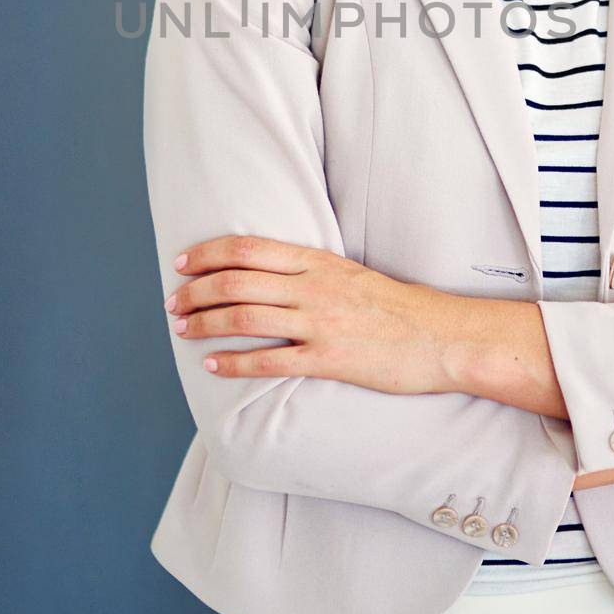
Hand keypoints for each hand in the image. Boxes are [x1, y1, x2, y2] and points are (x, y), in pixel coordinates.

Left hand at [165, 235, 448, 393]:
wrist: (440, 336)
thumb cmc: (397, 307)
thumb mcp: (349, 273)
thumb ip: (309, 271)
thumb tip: (266, 273)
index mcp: (317, 260)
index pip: (248, 249)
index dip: (207, 255)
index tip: (182, 264)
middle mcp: (312, 286)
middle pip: (236, 282)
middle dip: (195, 292)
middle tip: (173, 303)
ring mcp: (320, 323)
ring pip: (244, 318)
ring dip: (204, 324)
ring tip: (182, 330)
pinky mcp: (329, 359)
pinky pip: (270, 361)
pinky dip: (234, 363)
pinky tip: (212, 365)